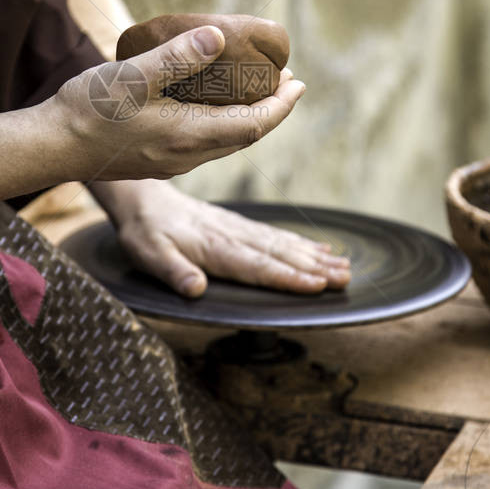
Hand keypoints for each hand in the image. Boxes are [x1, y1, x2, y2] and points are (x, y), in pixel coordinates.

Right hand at [44, 26, 305, 183]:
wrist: (48, 147)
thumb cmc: (87, 110)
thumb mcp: (132, 76)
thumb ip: (176, 58)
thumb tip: (220, 37)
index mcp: (187, 137)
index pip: (253, 125)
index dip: (281, 106)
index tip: (299, 82)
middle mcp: (185, 156)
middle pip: (244, 136)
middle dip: (270, 108)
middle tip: (283, 78)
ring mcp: (169, 162)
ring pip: (223, 142)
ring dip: (246, 116)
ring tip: (254, 88)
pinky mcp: (154, 160)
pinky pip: (203, 143)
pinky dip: (220, 122)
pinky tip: (209, 102)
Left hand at [93, 180, 351, 296]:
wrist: (144, 200)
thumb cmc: (146, 233)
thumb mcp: (149, 254)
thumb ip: (173, 272)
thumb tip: (195, 289)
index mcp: (215, 247)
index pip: (257, 265)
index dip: (287, 277)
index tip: (316, 285)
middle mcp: (233, 236)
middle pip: (279, 254)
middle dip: (314, 268)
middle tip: (345, 278)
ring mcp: (239, 229)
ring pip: (283, 244)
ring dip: (315, 257)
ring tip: (345, 267)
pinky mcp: (240, 226)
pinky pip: (276, 235)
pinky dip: (301, 243)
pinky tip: (321, 250)